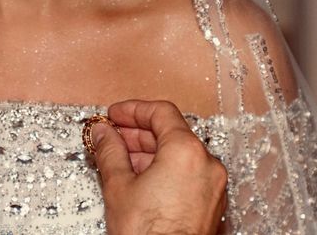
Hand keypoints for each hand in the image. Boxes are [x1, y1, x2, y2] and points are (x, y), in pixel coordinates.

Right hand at [92, 100, 226, 234]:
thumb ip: (110, 150)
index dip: (133, 110)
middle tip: (111, 137)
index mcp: (187, 151)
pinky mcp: (211, 207)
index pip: (160, 112)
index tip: (114, 115)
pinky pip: (187, 175)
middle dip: (137, 133)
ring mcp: (213, 187)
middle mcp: (207, 164)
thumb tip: (103, 133)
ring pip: (179, 155)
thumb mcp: (119, 185)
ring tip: (120, 161)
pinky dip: (164, 171)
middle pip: (170, 132)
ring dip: (148, 153)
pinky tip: (139, 181)